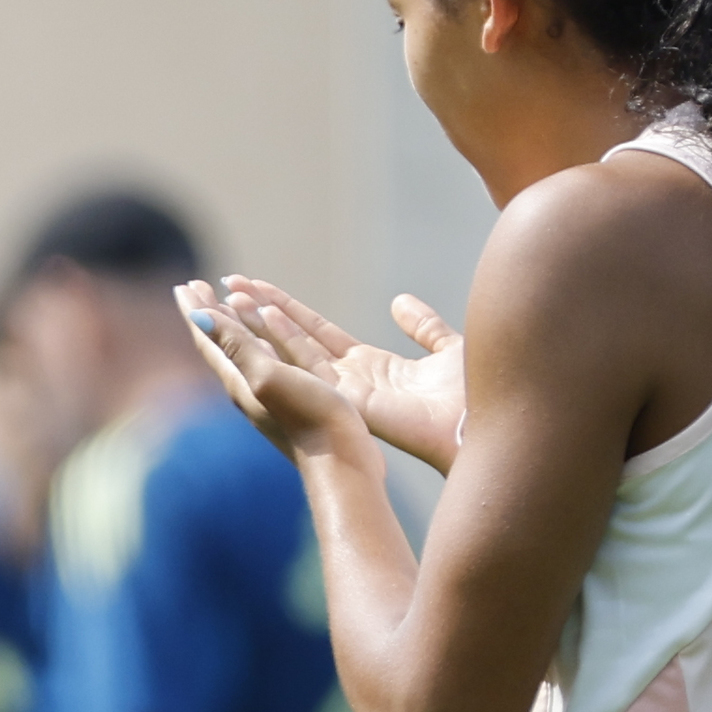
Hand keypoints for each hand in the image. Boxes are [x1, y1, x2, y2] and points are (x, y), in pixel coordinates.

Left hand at [176, 279, 381, 466]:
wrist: (341, 465)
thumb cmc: (308, 420)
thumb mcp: (268, 376)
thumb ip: (236, 347)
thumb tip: (197, 317)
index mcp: (238, 381)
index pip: (208, 339)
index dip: (196, 310)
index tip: (184, 285)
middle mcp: (249, 388)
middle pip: (222, 343)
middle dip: (209, 313)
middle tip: (197, 287)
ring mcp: (271, 396)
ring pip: (245, 351)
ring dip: (234, 324)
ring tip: (229, 303)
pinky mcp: (294, 402)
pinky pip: (269, 361)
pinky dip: (263, 341)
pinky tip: (273, 344)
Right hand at [225, 280, 468, 474]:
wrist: (481, 428)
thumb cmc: (472, 397)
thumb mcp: (445, 347)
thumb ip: (423, 324)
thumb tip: (399, 301)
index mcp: (371, 369)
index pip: (318, 333)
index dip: (289, 309)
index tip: (258, 287)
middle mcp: (350, 380)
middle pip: (297, 338)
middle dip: (263, 310)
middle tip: (230, 283)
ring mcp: (345, 391)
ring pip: (294, 349)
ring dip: (264, 321)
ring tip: (234, 294)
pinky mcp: (348, 400)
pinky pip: (310, 364)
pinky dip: (286, 338)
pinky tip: (264, 315)